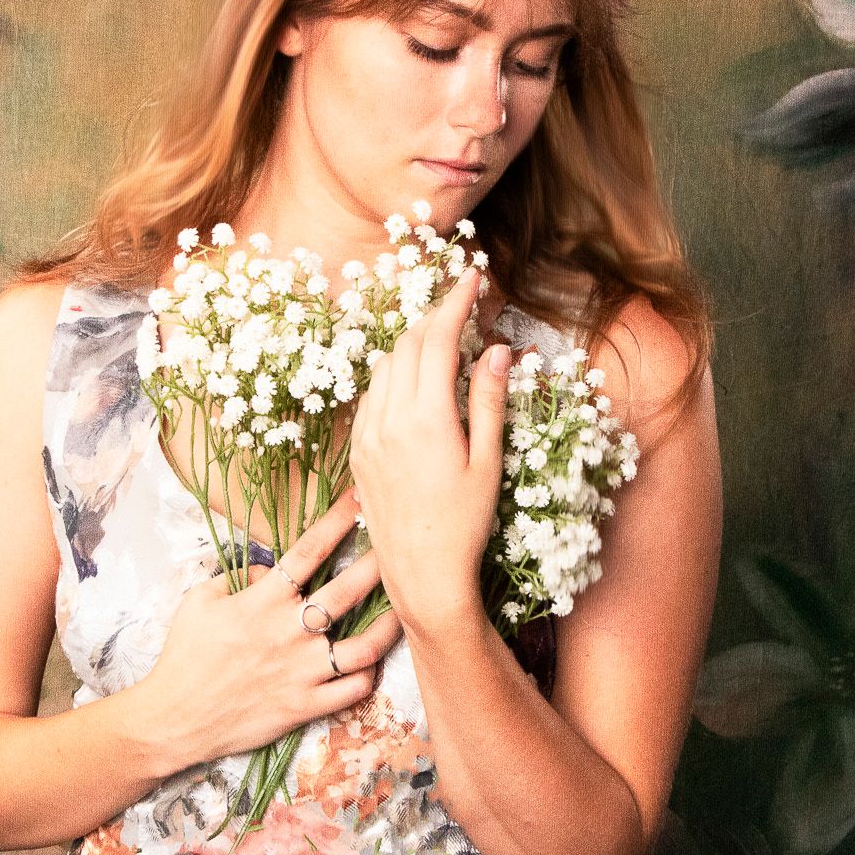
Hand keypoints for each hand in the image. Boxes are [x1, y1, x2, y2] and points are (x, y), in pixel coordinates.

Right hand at [135, 486, 401, 768]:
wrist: (175, 718)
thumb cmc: (184, 656)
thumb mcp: (200, 603)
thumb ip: (237, 579)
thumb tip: (267, 572)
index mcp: (262, 601)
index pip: (308, 550)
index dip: (338, 520)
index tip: (360, 498)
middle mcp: (289, 632)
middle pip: (348, 590)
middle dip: (378, 564)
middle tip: (402, 549)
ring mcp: (302, 671)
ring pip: (366, 646)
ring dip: (390, 626)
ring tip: (405, 611)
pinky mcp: (306, 705)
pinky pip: (353, 689)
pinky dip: (368, 675)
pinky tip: (373, 663)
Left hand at [349, 264, 511, 638]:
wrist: (422, 576)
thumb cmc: (465, 525)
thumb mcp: (488, 462)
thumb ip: (489, 400)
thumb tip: (497, 349)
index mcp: (426, 417)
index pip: (438, 338)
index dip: (456, 301)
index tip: (473, 277)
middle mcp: (389, 419)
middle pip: (409, 343)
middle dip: (435, 316)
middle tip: (462, 304)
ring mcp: (367, 434)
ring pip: (385, 366)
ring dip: (413, 344)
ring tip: (442, 342)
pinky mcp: (357, 452)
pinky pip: (370, 395)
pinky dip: (393, 375)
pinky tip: (413, 383)